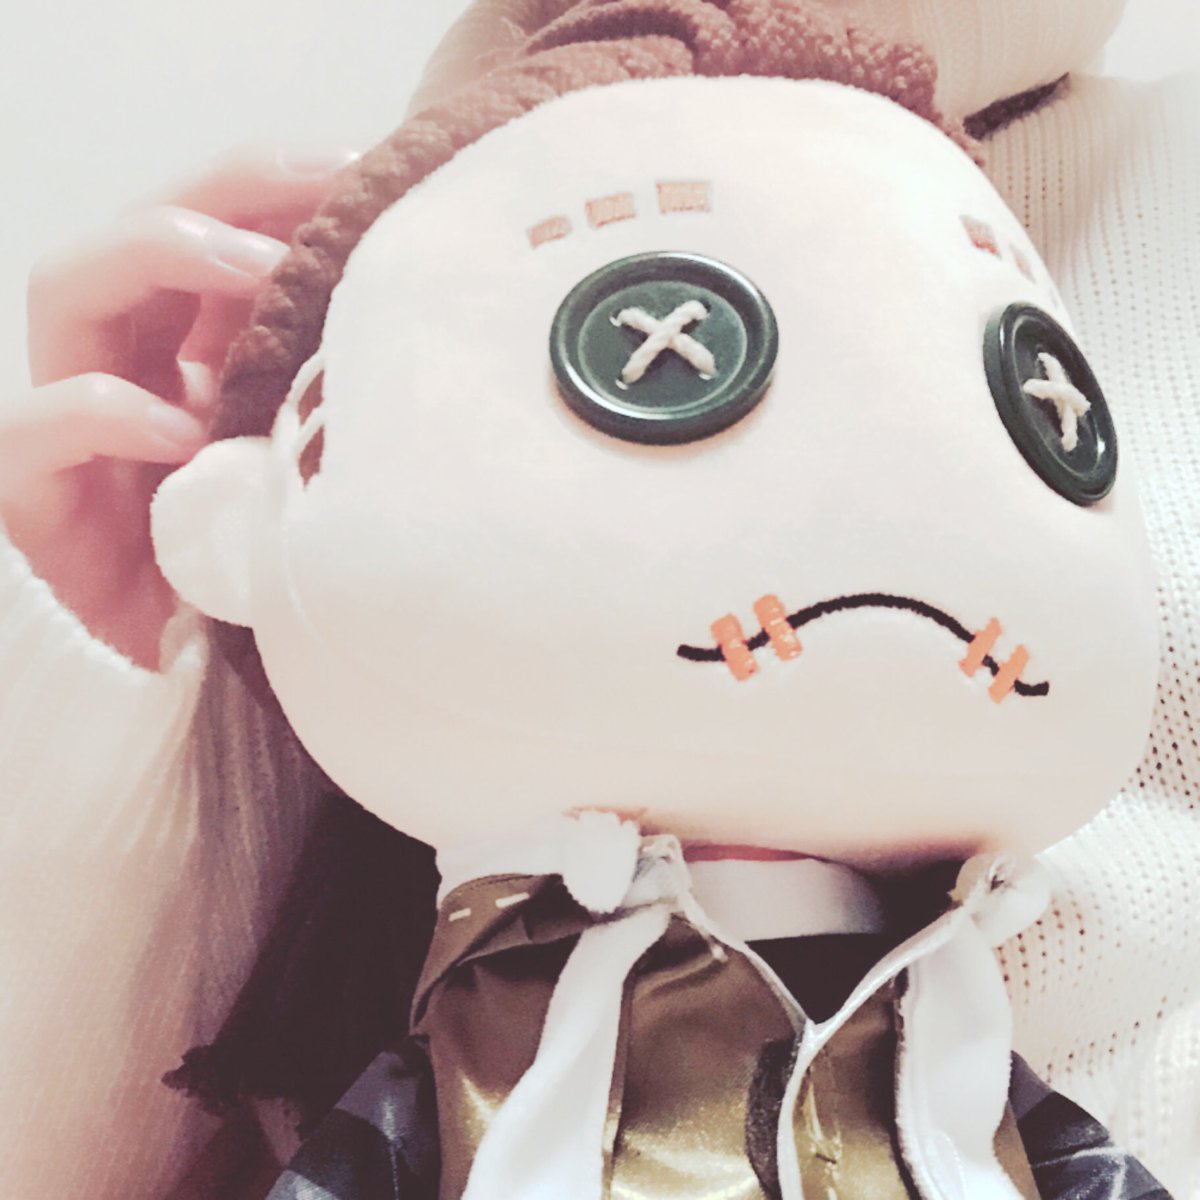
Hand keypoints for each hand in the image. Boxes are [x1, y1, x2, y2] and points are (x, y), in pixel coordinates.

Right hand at [0, 144, 357, 668]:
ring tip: (255, 271)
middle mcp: (138, 368)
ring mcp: (81, 428)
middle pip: (152, 229)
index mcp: (205, 349)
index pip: (226, 231)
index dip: (288, 186)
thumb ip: (340, 399)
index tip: (376, 169)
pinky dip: (100, 413)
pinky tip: (178, 428)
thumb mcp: (327, 470)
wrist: (207, 692)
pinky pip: (34, 431)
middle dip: (235, 189)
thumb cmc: (276, 576)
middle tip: (328, 182)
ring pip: (74, 288)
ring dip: (164, 258)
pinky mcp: (41, 501)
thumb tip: (423, 324)